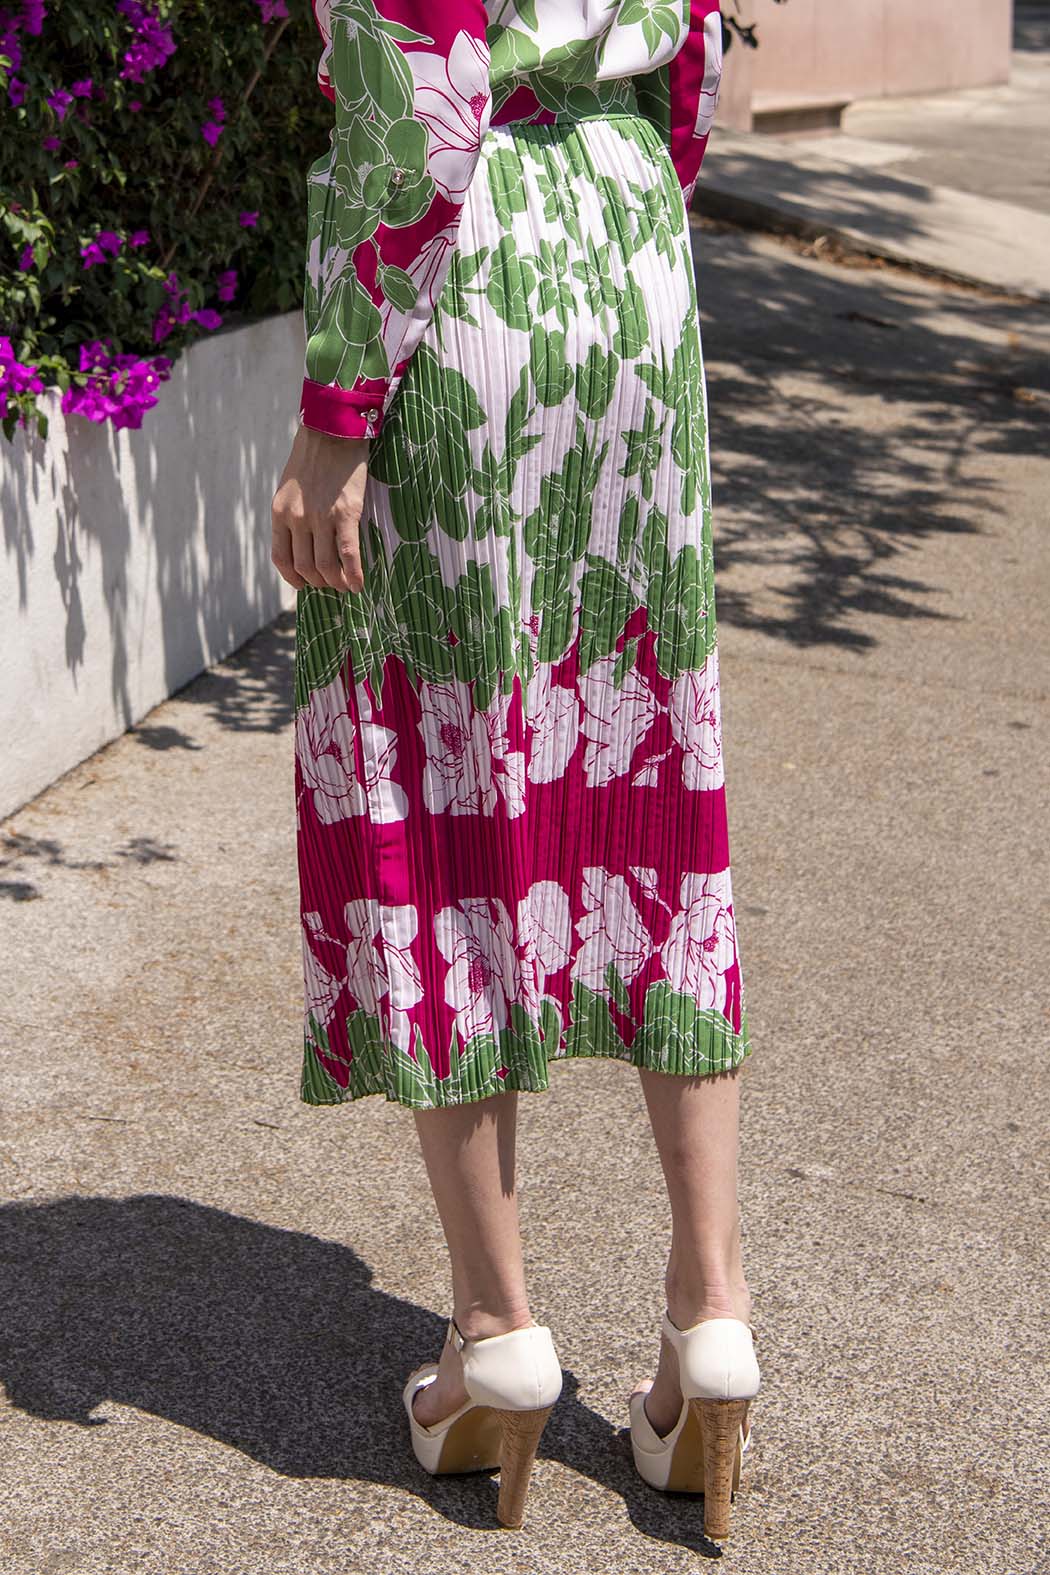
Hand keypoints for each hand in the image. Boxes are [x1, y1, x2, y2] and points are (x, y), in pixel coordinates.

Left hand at [271, 421, 370, 592]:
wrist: (334, 429)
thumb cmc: (314, 456)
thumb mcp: (291, 487)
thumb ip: (293, 514)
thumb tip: (305, 543)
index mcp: (280, 512)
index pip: (282, 559)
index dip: (294, 578)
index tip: (305, 584)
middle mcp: (296, 519)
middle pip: (305, 567)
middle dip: (320, 583)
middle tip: (332, 584)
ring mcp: (320, 517)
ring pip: (325, 567)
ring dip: (336, 583)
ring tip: (346, 585)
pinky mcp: (345, 513)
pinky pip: (348, 555)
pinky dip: (353, 575)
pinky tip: (359, 585)